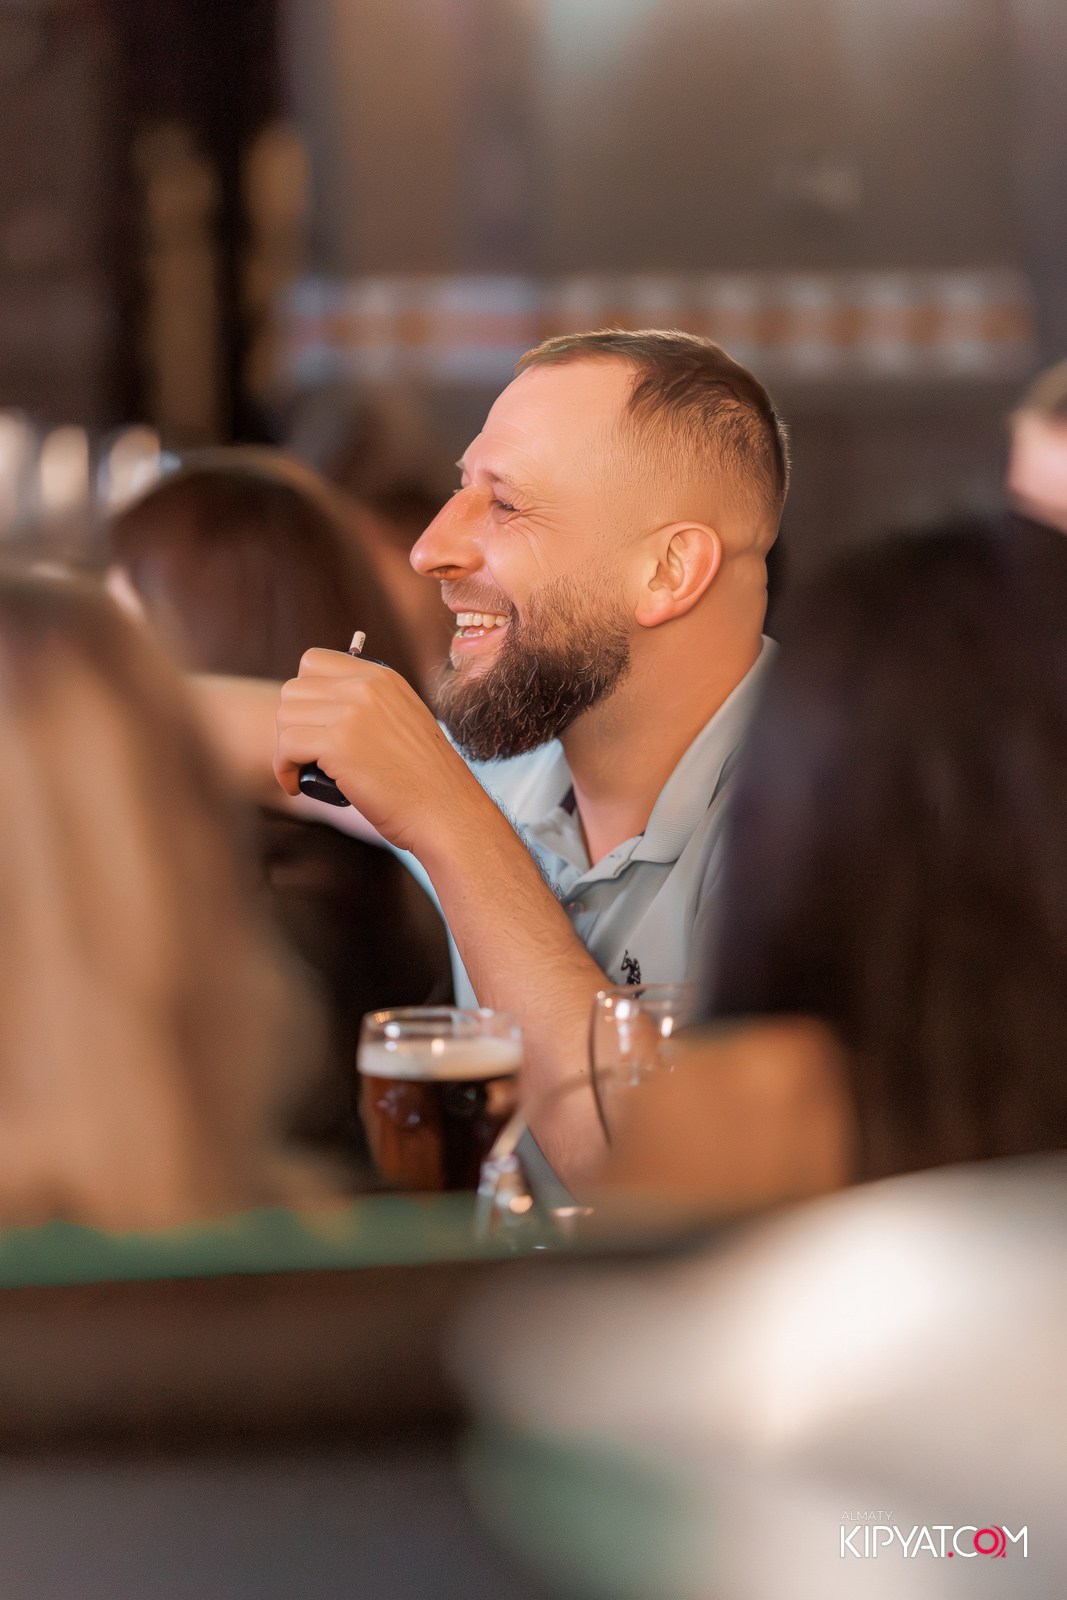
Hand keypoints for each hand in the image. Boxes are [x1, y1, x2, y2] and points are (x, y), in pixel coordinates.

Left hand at [274, 648, 481, 851]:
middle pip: (294, 690)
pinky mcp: (338, 744)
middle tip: (305, 755)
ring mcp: (351, 712)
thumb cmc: (424, 779)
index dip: (305, 694)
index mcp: (381, 677)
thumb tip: (319, 706)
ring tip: (303, 771)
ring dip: (287, 747)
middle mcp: (365, 686)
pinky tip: (296, 785)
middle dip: (293, 724)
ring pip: (285, 717)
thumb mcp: (403, 721)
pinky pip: (286, 746)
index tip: (312, 723)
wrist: (445, 810)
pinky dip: (283, 769)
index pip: (313, 662)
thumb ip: (369, 704)